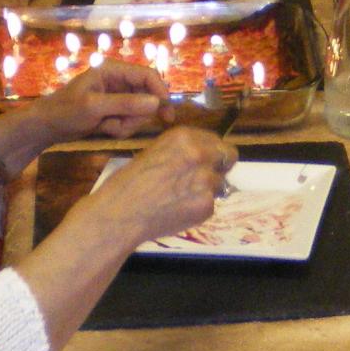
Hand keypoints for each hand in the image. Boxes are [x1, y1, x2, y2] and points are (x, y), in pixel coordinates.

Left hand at [38, 60, 173, 142]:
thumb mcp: (94, 106)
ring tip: (105, 126)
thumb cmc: (66, 111)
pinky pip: (131, 121)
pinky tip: (103, 128)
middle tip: (118, 125)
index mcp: (114, 70)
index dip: (160, 92)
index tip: (166, 113)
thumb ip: (125, 103)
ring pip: (140, 112)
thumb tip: (156, 103)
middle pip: (147, 97)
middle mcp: (120, 81)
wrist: (47, 127)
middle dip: (136, 115)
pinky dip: (120, 129)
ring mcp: (118, 97)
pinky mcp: (116, 110)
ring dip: (126, 124)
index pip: (148, 76)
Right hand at [92, 128, 234, 243]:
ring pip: (220, 184)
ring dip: (207, 190)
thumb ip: (182, 152)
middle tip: (205, 178)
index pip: (215, 140)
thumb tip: (202, 158)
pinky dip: (198, 209)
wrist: (120, 213)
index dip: (212, 153)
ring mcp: (206, 180)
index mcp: (184, 137)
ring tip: (181, 199)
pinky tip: (178, 211)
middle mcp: (200, 154)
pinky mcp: (207, 204)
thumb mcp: (155, 153)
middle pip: (229, 156)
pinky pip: (210, 205)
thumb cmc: (127, 183)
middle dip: (219, 167)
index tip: (206, 161)